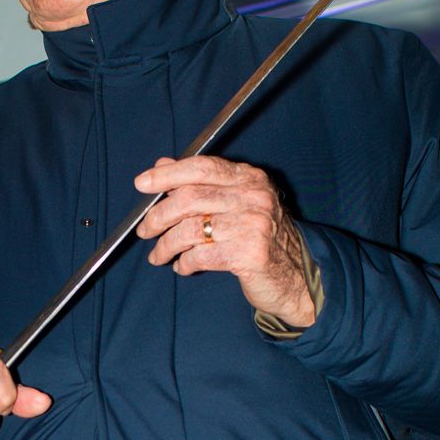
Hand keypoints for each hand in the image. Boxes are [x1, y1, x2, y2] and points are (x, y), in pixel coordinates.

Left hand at [134, 155, 315, 328]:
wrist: (298, 275)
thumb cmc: (260, 238)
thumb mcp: (236, 203)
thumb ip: (202, 182)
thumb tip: (162, 164)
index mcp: (249, 178)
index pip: (202, 166)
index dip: (168, 174)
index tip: (142, 184)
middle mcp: (254, 197)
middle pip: (190, 198)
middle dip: (158, 216)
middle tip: (145, 230)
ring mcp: (254, 225)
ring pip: (190, 229)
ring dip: (166, 245)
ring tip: (159, 255)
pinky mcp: (251, 254)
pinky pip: (201, 256)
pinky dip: (185, 263)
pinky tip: (183, 266)